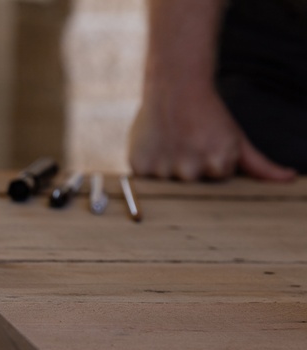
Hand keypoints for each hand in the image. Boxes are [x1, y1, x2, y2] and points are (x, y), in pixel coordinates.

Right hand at [129, 86, 295, 181]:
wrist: (175, 85)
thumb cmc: (208, 113)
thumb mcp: (236, 139)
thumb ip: (260, 165)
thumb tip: (290, 178)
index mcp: (219, 163)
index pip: (215, 179)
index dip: (211, 161)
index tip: (207, 142)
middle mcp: (191, 170)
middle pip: (192, 183)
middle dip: (190, 166)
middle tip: (188, 141)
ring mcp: (164, 169)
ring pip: (168, 182)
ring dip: (168, 167)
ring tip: (171, 142)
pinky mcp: (140, 166)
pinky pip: (146, 178)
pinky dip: (148, 165)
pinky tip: (155, 146)